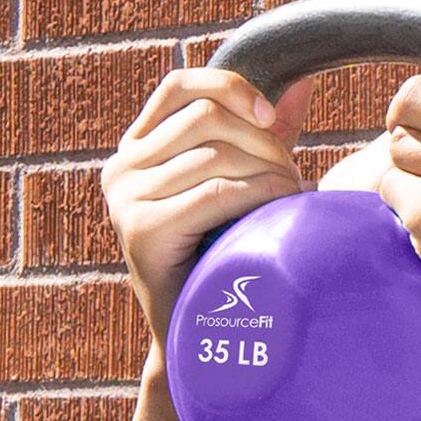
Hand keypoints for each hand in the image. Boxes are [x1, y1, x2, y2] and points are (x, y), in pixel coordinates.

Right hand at [101, 65, 319, 344]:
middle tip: (293, 178)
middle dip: (263, 142)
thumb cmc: (226, 256)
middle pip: (207, 118)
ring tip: (292, 200)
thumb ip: (259, 136)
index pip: (181, 86)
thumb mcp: (238, 185)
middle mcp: (120, 169)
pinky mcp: (142, 231)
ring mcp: (125, 200)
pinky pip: (214, 194)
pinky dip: (258, 198)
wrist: (199, 337)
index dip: (230, 87)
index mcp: (136, 149)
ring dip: (269, 174)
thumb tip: (300, 83)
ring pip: (217, 156)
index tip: (272, 117)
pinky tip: (279, 214)